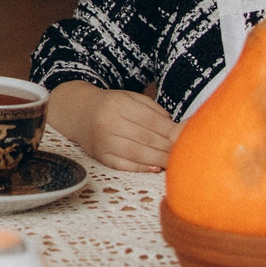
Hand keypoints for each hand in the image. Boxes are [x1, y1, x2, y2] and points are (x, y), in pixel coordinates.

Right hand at [51, 80, 178, 172]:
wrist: (78, 113)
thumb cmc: (111, 105)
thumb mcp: (130, 98)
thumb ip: (154, 110)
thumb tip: (178, 129)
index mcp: (117, 104)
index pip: (151, 121)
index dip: (171, 131)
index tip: (187, 137)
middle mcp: (107, 123)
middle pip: (147, 138)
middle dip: (169, 147)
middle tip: (186, 152)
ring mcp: (102, 142)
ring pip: (138, 154)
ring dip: (160, 159)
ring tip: (175, 161)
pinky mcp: (100, 157)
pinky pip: (125, 165)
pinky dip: (142, 168)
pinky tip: (155, 168)